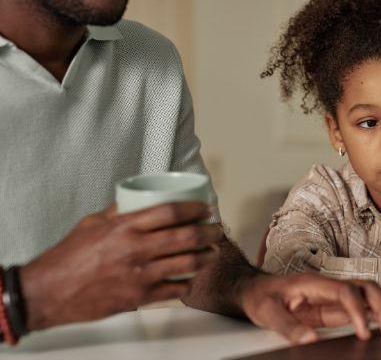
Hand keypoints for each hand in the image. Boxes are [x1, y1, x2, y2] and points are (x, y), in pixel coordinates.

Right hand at [20, 202, 221, 330]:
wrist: (48, 292)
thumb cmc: (68, 258)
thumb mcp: (92, 224)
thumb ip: (118, 212)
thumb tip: (137, 200)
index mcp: (125, 227)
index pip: (171, 211)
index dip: (194, 209)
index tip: (205, 209)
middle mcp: (135, 249)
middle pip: (186, 236)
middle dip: (209, 232)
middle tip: (216, 230)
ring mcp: (140, 274)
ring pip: (187, 263)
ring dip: (206, 257)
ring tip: (211, 252)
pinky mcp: (139, 296)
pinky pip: (175, 289)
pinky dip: (188, 282)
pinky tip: (191, 277)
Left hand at [237, 273, 380, 344]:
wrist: (255, 289)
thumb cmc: (261, 297)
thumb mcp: (266, 312)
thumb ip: (288, 326)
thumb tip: (311, 340)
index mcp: (314, 283)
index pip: (345, 291)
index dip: (358, 310)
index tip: (364, 332)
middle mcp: (330, 286)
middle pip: (366, 288)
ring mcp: (335, 295)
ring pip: (371, 295)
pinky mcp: (337, 307)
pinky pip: (365, 307)